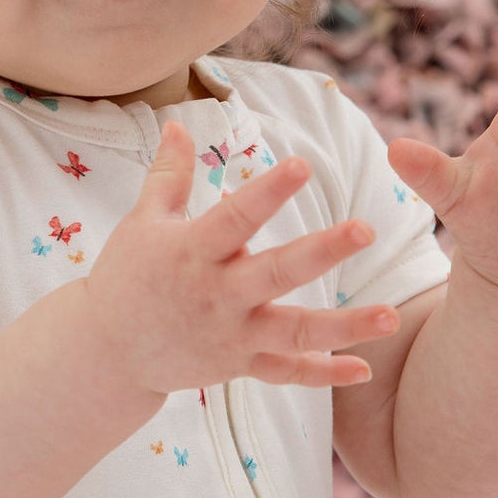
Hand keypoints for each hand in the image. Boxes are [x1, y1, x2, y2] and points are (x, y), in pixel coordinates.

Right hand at [81, 120, 400, 395]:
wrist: (104, 351)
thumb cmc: (125, 277)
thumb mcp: (142, 221)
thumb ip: (169, 174)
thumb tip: (178, 123)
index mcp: (192, 252)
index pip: (235, 219)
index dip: (268, 192)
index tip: (302, 166)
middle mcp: (217, 295)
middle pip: (276, 274)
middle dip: (321, 253)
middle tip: (365, 231)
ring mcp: (231, 335)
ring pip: (294, 333)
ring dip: (344, 327)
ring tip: (392, 316)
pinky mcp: (238, 365)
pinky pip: (286, 374)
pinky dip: (324, 375)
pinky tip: (364, 368)